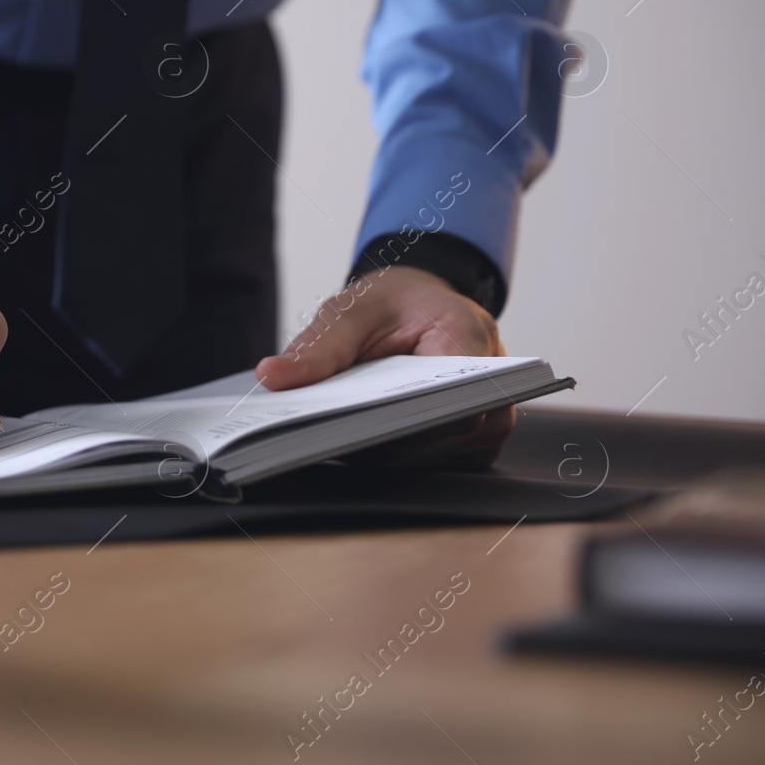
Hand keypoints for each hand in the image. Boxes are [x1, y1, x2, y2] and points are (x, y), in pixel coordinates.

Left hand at [255, 265, 512, 468]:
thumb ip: (316, 347)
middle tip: (323, 438)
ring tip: (338, 436)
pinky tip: (360, 441)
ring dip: (386, 450)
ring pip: (436, 456)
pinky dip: (395, 453)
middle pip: (441, 435)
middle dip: (381, 439)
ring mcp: (489, 420)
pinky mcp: (473, 442)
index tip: (349, 424)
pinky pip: (434, 460)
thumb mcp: (349, 312)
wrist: (417, 305)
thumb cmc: (391, 304)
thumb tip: (273, 376)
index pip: (450, 401)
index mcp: (470, 338)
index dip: (402, 420)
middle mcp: (492, 386)